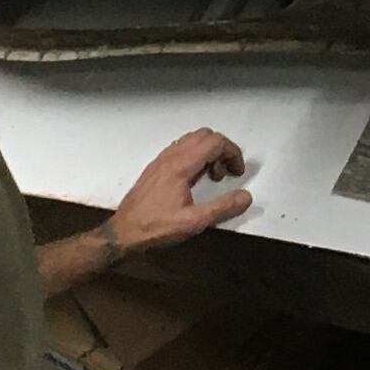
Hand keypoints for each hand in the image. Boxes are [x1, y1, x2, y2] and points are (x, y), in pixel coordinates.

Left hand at [106, 128, 250, 261]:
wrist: (123, 233)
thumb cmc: (156, 228)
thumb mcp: (194, 222)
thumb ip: (223, 208)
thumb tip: (246, 197)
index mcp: (181, 166)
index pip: (215, 142)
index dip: (233, 153)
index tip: (237, 173)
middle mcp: (170, 157)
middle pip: (205, 135)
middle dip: (222, 150)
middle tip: (225, 174)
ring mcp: (161, 160)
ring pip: (191, 140)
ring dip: (208, 152)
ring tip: (210, 177)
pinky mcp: (155, 168)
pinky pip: (180, 149)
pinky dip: (194, 156)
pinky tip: (194, 179)